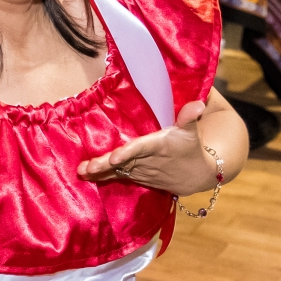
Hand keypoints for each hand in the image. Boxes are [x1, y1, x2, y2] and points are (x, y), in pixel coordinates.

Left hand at [76, 100, 219, 196]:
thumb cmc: (190, 147)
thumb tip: (198, 103)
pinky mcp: (137, 177)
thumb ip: (189, 117)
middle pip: (124, 163)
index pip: (141, 149)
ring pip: (118, 172)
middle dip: (105, 165)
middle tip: (88, 167)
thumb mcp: (191, 131)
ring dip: (100, 173)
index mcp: (158, 146)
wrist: (197, 175)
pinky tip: (86, 175)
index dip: (127, 154)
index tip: (113, 158)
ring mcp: (141, 171)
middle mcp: (147, 161)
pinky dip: (102, 177)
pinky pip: (118, 177)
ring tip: (81, 171)